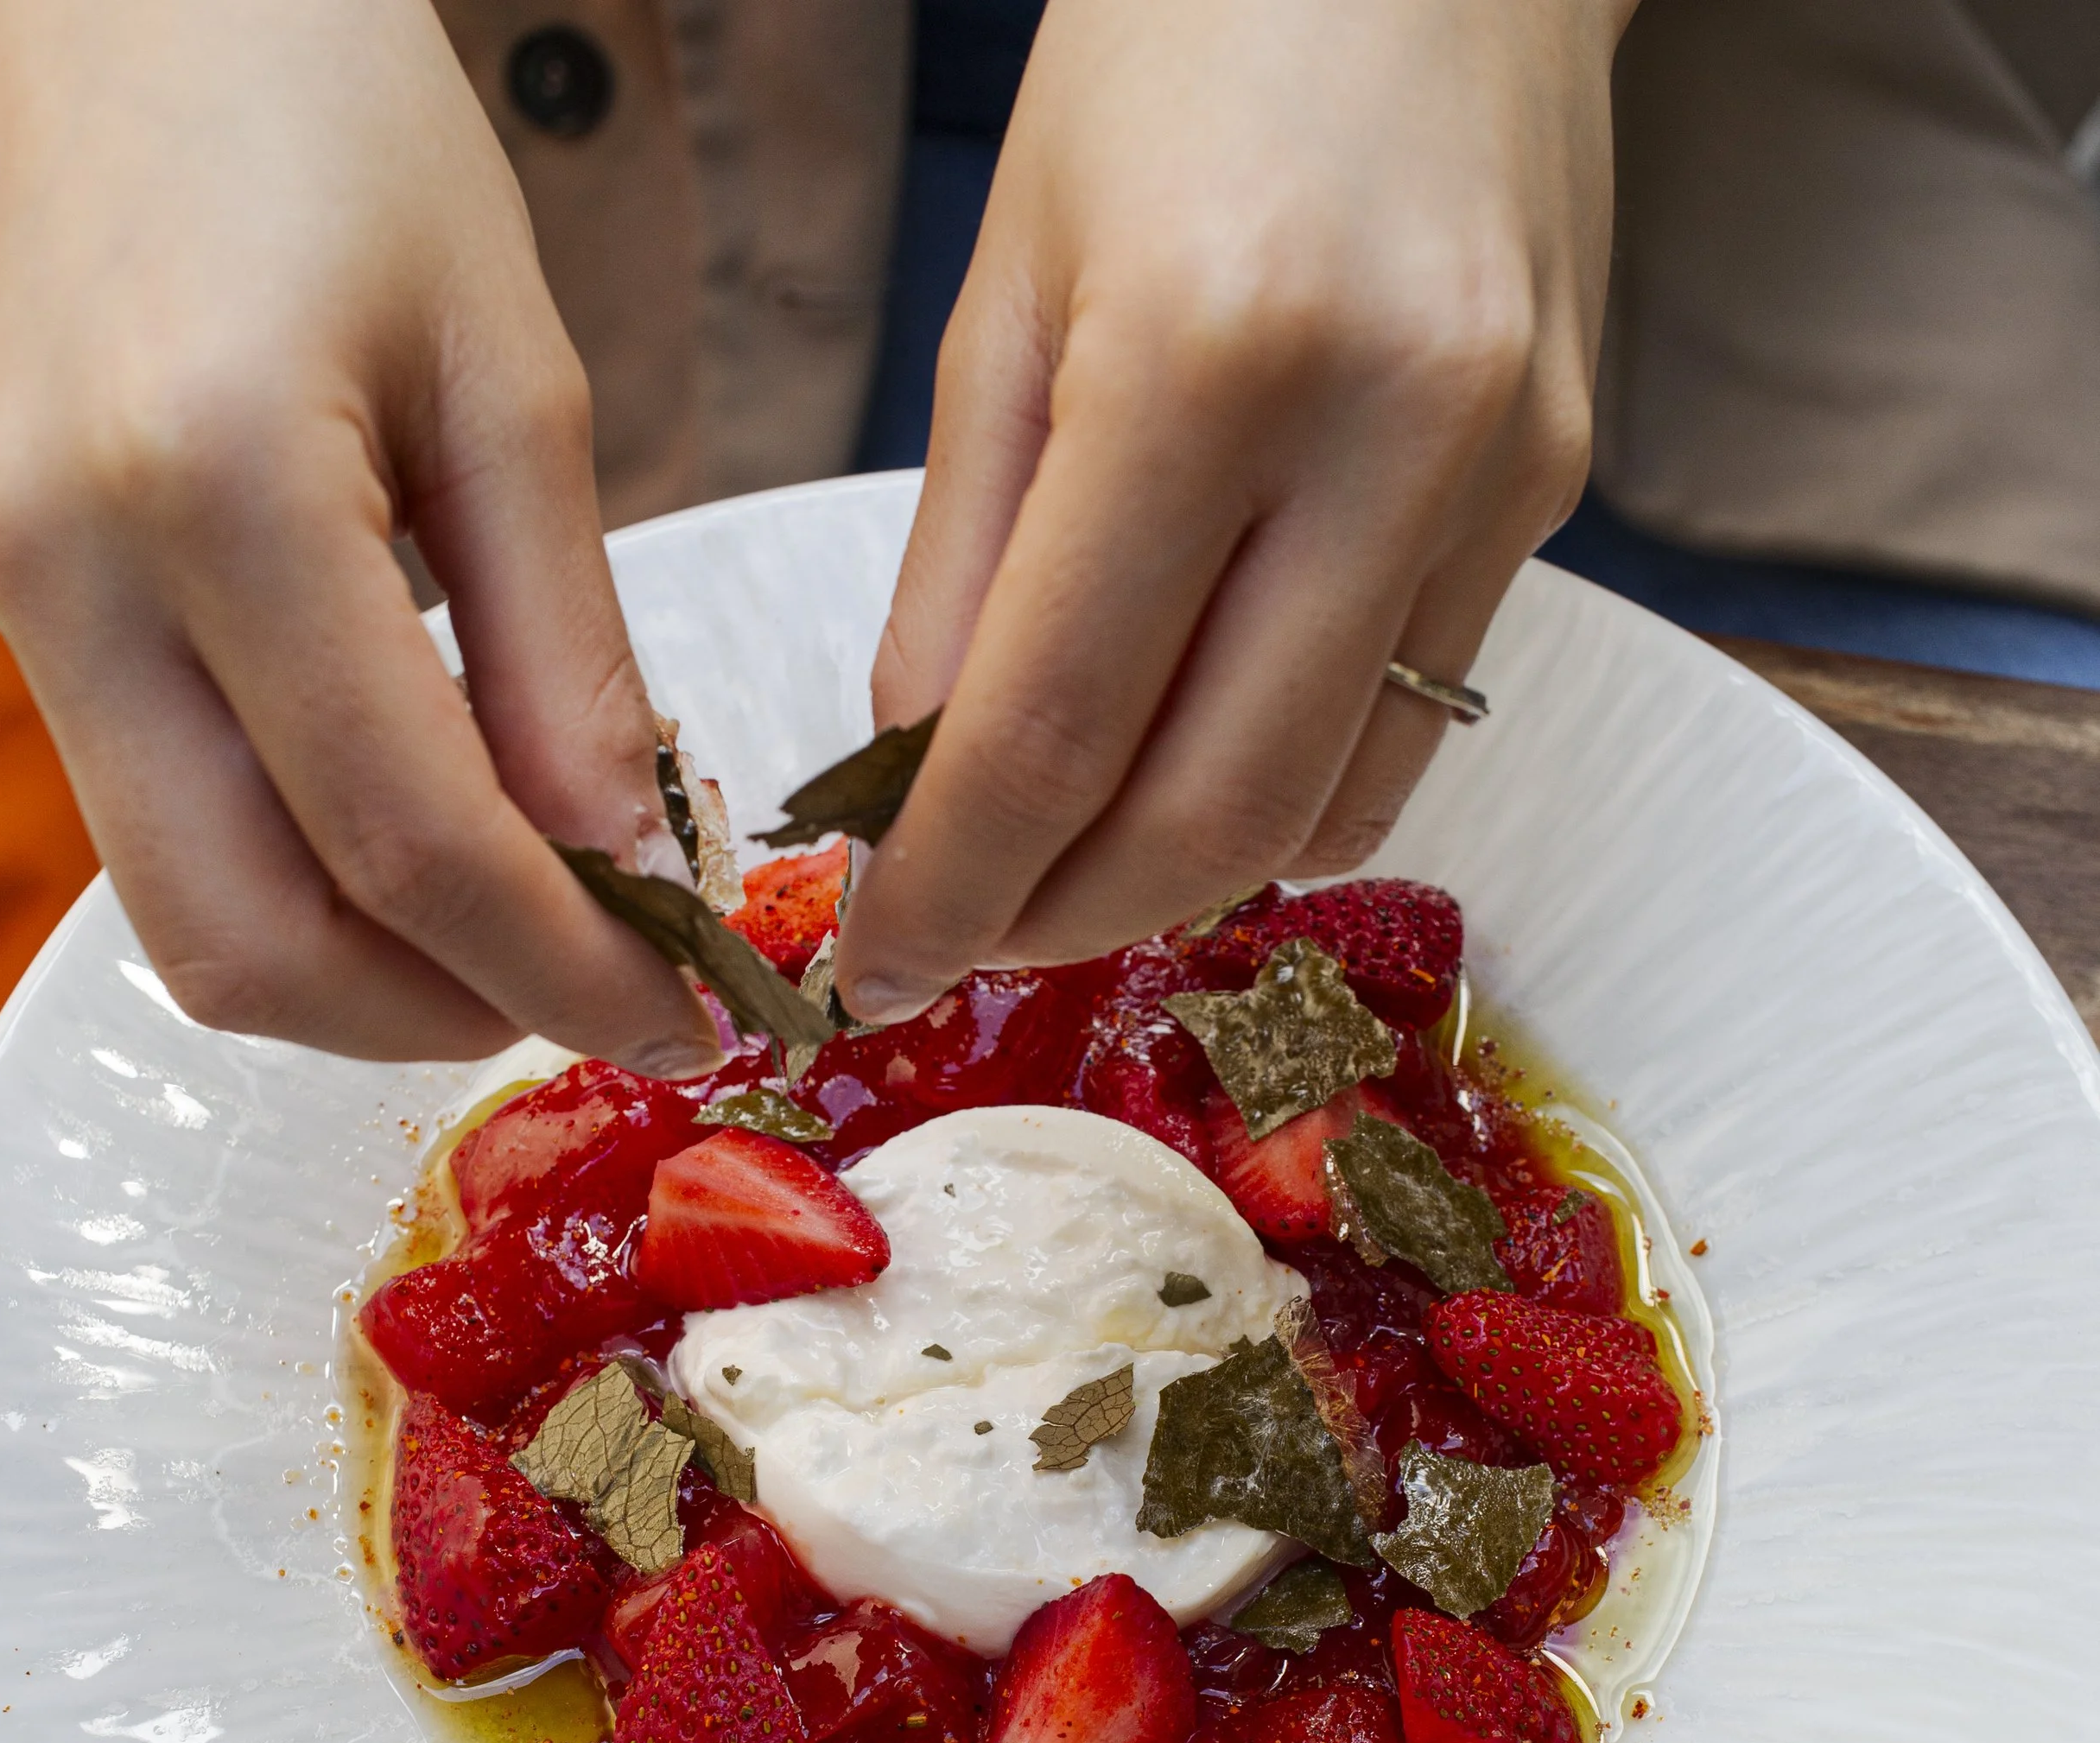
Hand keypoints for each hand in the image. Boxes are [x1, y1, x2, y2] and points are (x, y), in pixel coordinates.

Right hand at [0, 0, 715, 1070]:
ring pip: (189, 923)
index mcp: (216, 482)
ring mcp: (18, 597)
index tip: (686, 1012)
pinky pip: (163, 832)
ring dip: (369, 977)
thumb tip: (624, 873)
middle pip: (253, 943)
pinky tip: (426, 848)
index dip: (564, 969)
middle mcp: (75, 569)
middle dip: (449, 1015)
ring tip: (526, 934)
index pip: (409, 842)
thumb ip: (564, 653)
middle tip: (602, 996)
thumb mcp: (512, 379)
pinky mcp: (17, 603)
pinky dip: (305, 887)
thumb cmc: (333, 115)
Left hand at [836, 0, 1630, 1021]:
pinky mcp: (1553, 490)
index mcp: (1209, 352)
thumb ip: (961, 571)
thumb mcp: (1006, 295)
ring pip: (1324, 806)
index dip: (951, 885)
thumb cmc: (1179, 53)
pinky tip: (1198, 756)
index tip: (880, 962)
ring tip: (1066, 854)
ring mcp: (1499, 470)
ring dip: (1173, 876)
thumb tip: (920, 794)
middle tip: (970, 936)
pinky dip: (1281, 796)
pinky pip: (1405, 729)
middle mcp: (1387, 428)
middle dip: (1063, 920)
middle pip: (1210, 816)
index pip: (1054, 727)